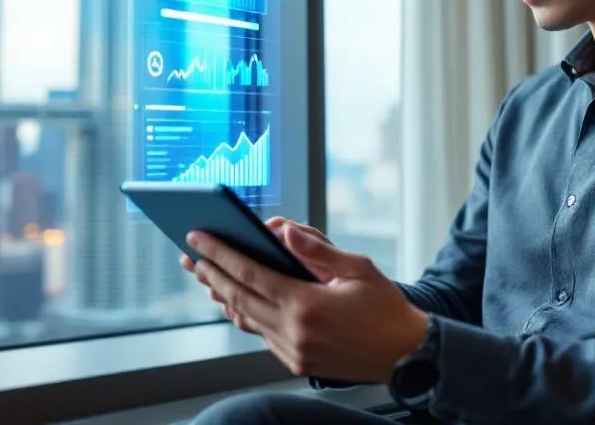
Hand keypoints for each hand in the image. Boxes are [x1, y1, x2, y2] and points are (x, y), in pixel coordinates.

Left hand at [179, 225, 428, 381]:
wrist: (406, 354)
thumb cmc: (386, 308)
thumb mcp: (358, 268)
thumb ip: (317, 249)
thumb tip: (283, 230)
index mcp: (306, 305)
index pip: (250, 274)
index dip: (220, 254)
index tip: (198, 239)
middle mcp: (293, 332)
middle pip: (238, 297)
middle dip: (211, 273)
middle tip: (189, 255)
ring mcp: (293, 351)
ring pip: (245, 319)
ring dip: (222, 295)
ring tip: (205, 276)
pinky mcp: (297, 363)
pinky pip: (261, 334)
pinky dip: (245, 314)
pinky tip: (236, 300)